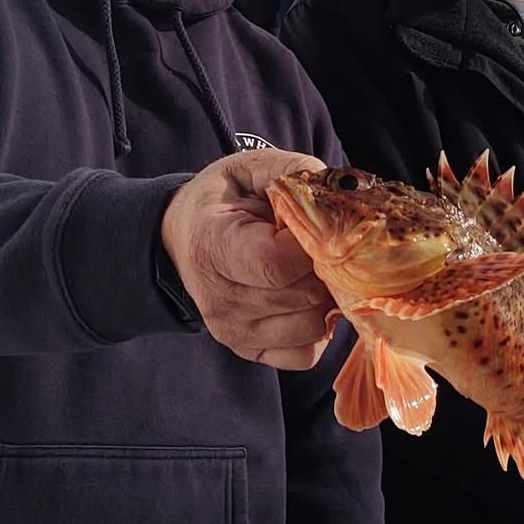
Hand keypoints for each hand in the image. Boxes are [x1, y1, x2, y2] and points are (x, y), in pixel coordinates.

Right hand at [161, 148, 335, 370]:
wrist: (184, 237)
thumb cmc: (222, 199)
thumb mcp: (248, 169)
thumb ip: (291, 171)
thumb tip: (339, 188)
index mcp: (212, 246)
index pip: (278, 263)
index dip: (312, 244)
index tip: (315, 225)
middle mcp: (219, 298)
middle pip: (303, 296)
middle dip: (328, 268)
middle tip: (325, 244)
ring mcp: (233, 331)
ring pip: (312, 326)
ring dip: (327, 296)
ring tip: (314, 268)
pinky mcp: (249, 351)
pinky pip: (306, 354)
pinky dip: (319, 328)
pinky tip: (307, 295)